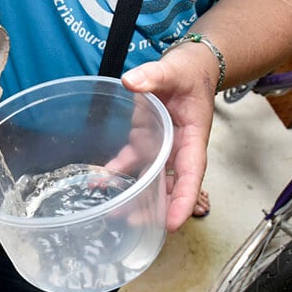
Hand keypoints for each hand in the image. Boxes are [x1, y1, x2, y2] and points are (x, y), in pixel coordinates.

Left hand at [120, 43, 217, 231]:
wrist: (187, 68)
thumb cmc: (189, 73)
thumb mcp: (174, 70)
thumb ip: (154, 76)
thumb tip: (132, 81)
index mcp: (192, 138)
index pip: (191, 174)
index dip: (184, 200)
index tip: (173, 222)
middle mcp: (177, 149)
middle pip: (170, 185)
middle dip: (155, 207)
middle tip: (135, 222)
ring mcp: (161, 147)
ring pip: (149, 178)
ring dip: (134, 196)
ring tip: (113, 211)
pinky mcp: (145, 141)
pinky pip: (130, 161)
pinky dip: (116, 172)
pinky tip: (99, 181)